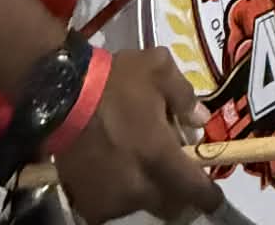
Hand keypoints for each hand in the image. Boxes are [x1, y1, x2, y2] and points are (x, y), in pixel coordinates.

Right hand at [58, 47, 220, 222]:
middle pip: (170, 206)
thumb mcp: (158, 69)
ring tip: (139, 165)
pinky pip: (115, 206)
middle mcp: (139, 187)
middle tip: (176, 175)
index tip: (212, 196)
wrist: (62, 95)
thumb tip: (201, 120)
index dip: (208, 196)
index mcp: (160, 156)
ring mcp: (112, 200)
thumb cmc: (114, 81)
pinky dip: (121, 194)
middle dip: (179, 195)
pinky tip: (116, 171)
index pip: (194, 190)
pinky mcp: (89, 204)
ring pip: (143, 205)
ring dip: (148, 191)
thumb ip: (185, 96)